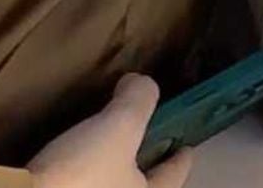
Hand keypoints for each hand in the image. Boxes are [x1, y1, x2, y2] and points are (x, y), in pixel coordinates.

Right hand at [30, 74, 190, 187]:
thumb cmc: (84, 172)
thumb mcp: (120, 126)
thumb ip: (139, 100)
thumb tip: (139, 85)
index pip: (173, 178)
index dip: (180, 159)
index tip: (187, 147)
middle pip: (141, 187)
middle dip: (143, 166)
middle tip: (143, 141)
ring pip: (111, 186)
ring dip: (111, 170)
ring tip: (105, 146)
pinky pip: (85, 186)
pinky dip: (86, 175)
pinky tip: (74, 161)